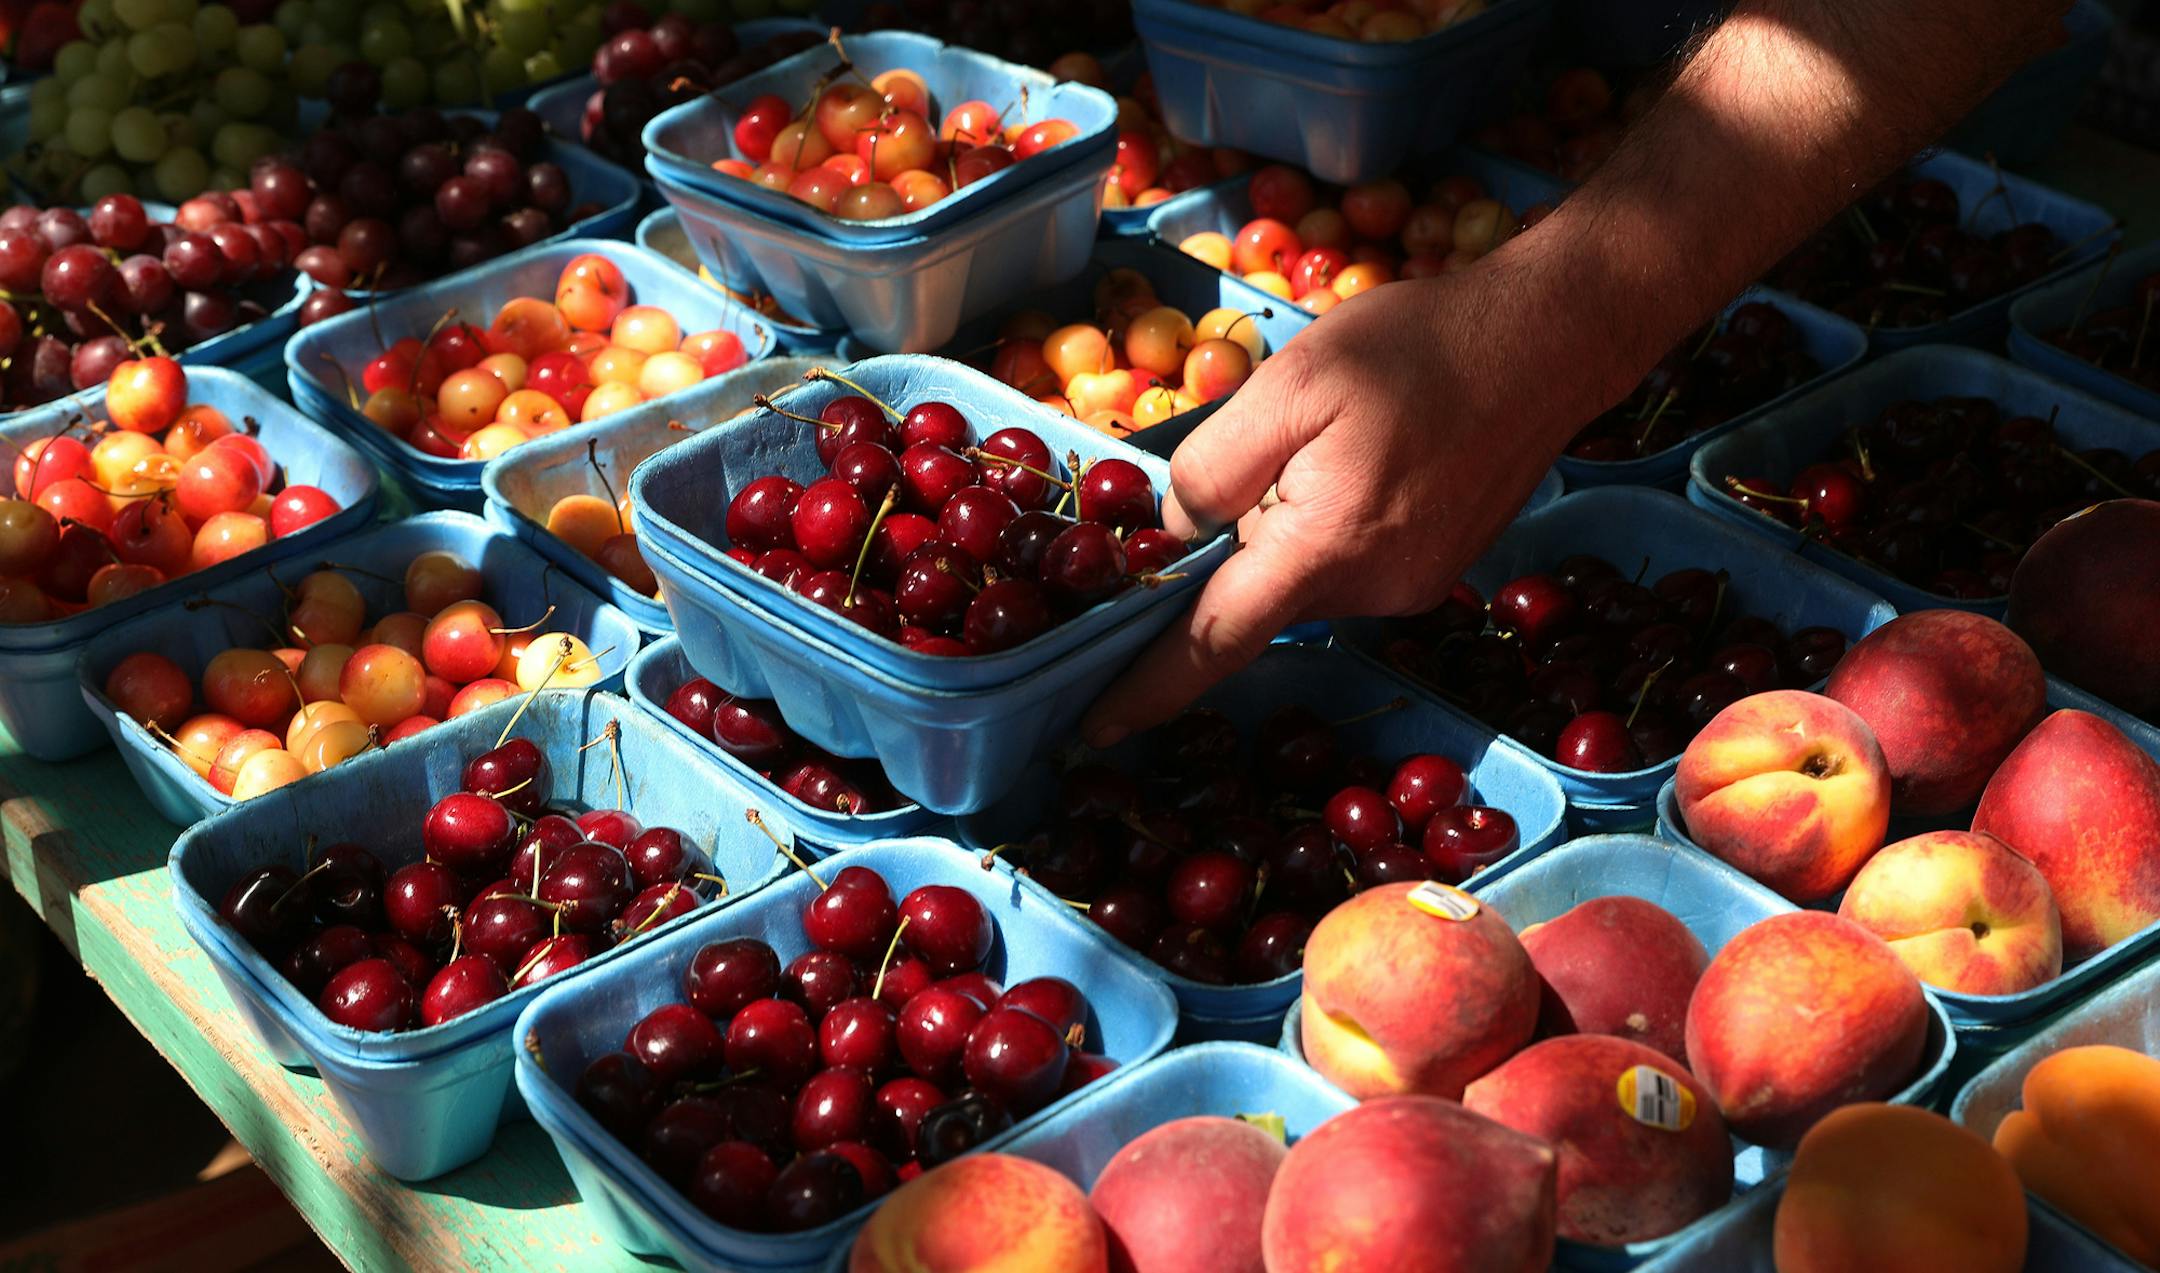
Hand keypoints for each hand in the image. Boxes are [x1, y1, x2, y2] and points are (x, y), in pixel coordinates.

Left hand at [1080, 256, 1633, 747]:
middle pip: (1255, 594)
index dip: (1149, 687)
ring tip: (1336, 436)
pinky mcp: (1432, 573)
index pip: (1215, 640)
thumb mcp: (1292, 383)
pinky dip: (1325, 522)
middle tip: (1271, 444)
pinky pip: (1343, 564)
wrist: (1551, 340)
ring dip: (1285, 522)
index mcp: (1325, 549)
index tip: (1094, 727)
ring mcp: (1408, 589)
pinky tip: (1365, 455)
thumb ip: (1216, 465)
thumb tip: (1176, 534)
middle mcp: (1371, 591)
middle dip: (1232, 539)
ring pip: (1299, 575)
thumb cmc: (1419, 349)